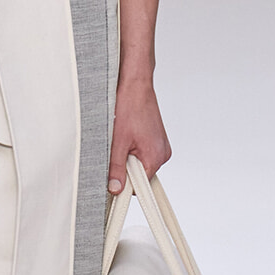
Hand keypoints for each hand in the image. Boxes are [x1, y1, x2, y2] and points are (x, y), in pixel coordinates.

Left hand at [108, 77, 171, 191]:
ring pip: (140, 163)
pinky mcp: (157, 139)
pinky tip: (127, 134)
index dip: (124, 183)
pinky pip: (143, 152)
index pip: (140, 186)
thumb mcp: (117, 142)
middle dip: (125, 167)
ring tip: (122, 138)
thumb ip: (117, 168)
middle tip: (116, 149)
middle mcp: (162, 153)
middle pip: (140, 175)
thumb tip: (115, 189)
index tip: (111, 177)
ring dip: (128, 156)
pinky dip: (132, 148)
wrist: (135, 85)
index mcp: (155, 157)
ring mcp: (161, 146)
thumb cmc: (129, 107)